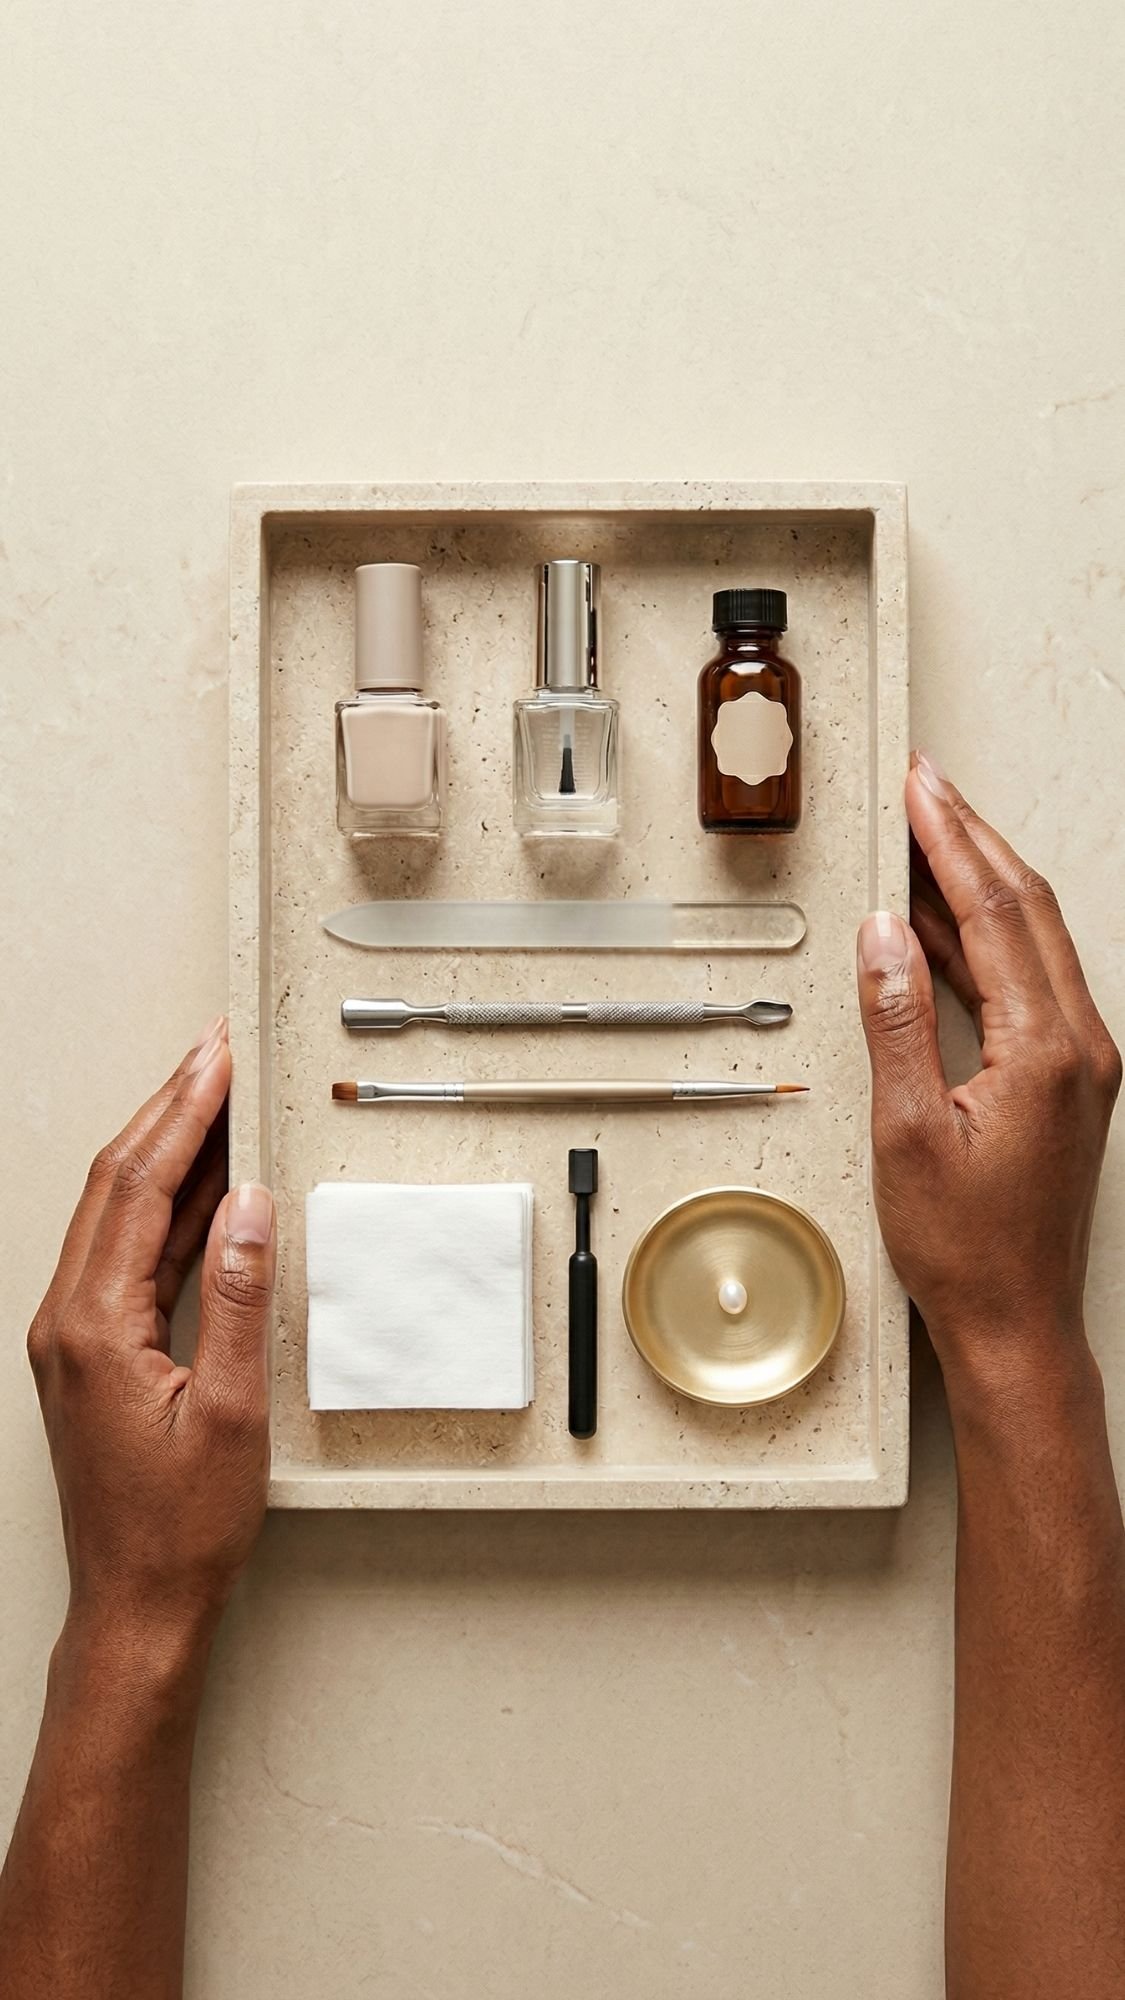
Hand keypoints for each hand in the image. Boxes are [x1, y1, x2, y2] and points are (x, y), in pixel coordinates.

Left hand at [27, 1018, 275, 1650]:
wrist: (137, 1605)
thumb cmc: (179, 1528)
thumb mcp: (231, 1411)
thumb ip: (239, 1297)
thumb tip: (248, 1206)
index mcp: (92, 1327)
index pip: (137, 1188)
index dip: (181, 1115)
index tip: (215, 1061)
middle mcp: (67, 1322)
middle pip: (115, 1184)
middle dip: (167, 1110)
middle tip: (212, 1054)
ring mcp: (72, 1337)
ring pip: (117, 1214)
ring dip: (165, 1152)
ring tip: (215, 1101)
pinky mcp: (90, 1353)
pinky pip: (127, 1255)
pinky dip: (167, 1209)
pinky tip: (206, 1189)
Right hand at [856, 753, 1119, 1387]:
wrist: (1016, 1323)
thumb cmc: (966, 1249)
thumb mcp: (906, 1132)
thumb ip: (896, 1021)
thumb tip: (884, 933)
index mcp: (1047, 1051)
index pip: (999, 914)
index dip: (953, 842)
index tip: (922, 790)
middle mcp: (1081, 1047)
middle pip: (1028, 910)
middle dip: (973, 840)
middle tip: (928, 787)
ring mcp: (1082, 1064)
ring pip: (1034, 942)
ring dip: (981, 884)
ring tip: (928, 838)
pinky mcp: (1068, 1082)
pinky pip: (1028, 983)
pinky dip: (984, 942)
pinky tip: (940, 929)